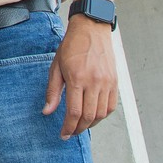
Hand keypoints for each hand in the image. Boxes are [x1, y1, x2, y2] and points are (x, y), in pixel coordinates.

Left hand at [43, 16, 117, 138]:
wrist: (91, 28)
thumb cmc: (71, 46)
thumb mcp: (56, 67)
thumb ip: (53, 91)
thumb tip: (47, 112)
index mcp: (77, 78)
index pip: (74, 112)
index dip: (68, 127)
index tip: (63, 134)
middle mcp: (95, 82)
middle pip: (88, 117)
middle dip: (78, 129)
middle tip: (70, 133)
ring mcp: (107, 82)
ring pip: (101, 114)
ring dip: (90, 124)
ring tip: (80, 126)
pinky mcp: (115, 81)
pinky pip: (111, 106)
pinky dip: (102, 115)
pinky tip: (93, 115)